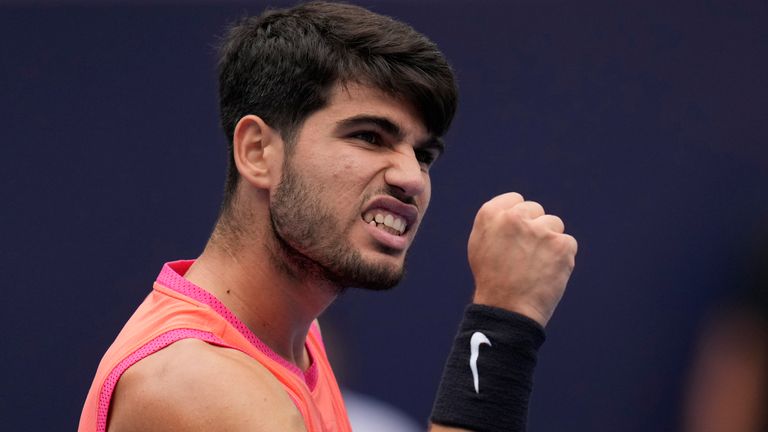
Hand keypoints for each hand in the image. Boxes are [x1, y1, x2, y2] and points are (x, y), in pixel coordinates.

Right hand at [468, 192, 576, 326]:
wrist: (507, 310)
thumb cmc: (491, 280)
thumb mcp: (480, 245)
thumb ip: (496, 223)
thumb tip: (516, 209)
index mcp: (490, 214)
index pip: (515, 200)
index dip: (518, 218)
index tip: (516, 235)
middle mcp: (514, 217)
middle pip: (535, 210)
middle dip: (534, 228)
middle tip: (525, 254)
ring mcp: (539, 230)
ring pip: (553, 224)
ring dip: (549, 241)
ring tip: (536, 265)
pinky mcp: (561, 244)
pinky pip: (568, 243)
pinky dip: (562, 257)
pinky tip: (548, 272)